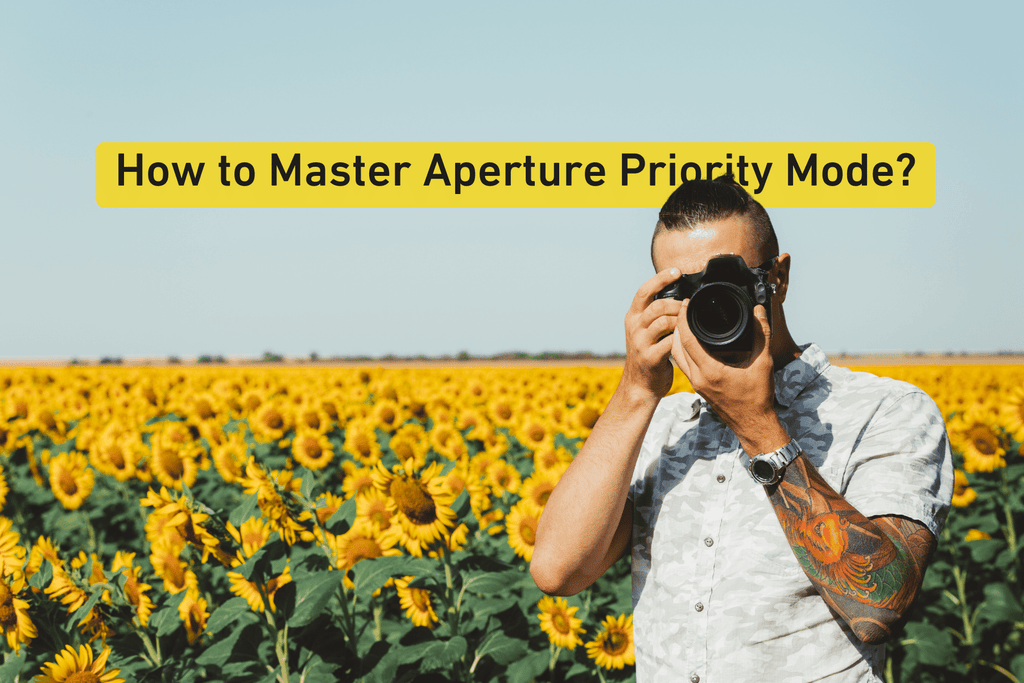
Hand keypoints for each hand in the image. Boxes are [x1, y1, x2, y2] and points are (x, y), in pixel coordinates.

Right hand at [620, 268, 685, 400]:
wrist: (640, 385)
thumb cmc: (649, 354)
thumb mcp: (646, 331)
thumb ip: (656, 314)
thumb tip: (679, 296)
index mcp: (633, 317)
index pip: (644, 290)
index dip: (661, 278)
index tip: (677, 271)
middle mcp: (634, 327)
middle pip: (657, 305)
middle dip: (677, 304)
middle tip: (688, 308)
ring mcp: (640, 342)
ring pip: (663, 321)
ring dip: (680, 320)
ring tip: (689, 323)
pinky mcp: (649, 357)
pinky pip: (669, 342)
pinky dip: (681, 339)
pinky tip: (687, 340)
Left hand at [671, 302, 787, 452]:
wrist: (753, 424)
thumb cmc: (758, 396)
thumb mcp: (763, 362)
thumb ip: (762, 334)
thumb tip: (759, 311)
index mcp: (710, 371)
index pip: (688, 339)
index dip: (684, 319)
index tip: (685, 304)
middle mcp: (698, 378)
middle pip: (677, 346)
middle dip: (677, 325)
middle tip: (682, 309)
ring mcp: (696, 384)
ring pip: (677, 357)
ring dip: (677, 338)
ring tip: (684, 322)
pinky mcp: (698, 388)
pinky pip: (684, 365)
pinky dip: (683, 351)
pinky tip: (691, 341)